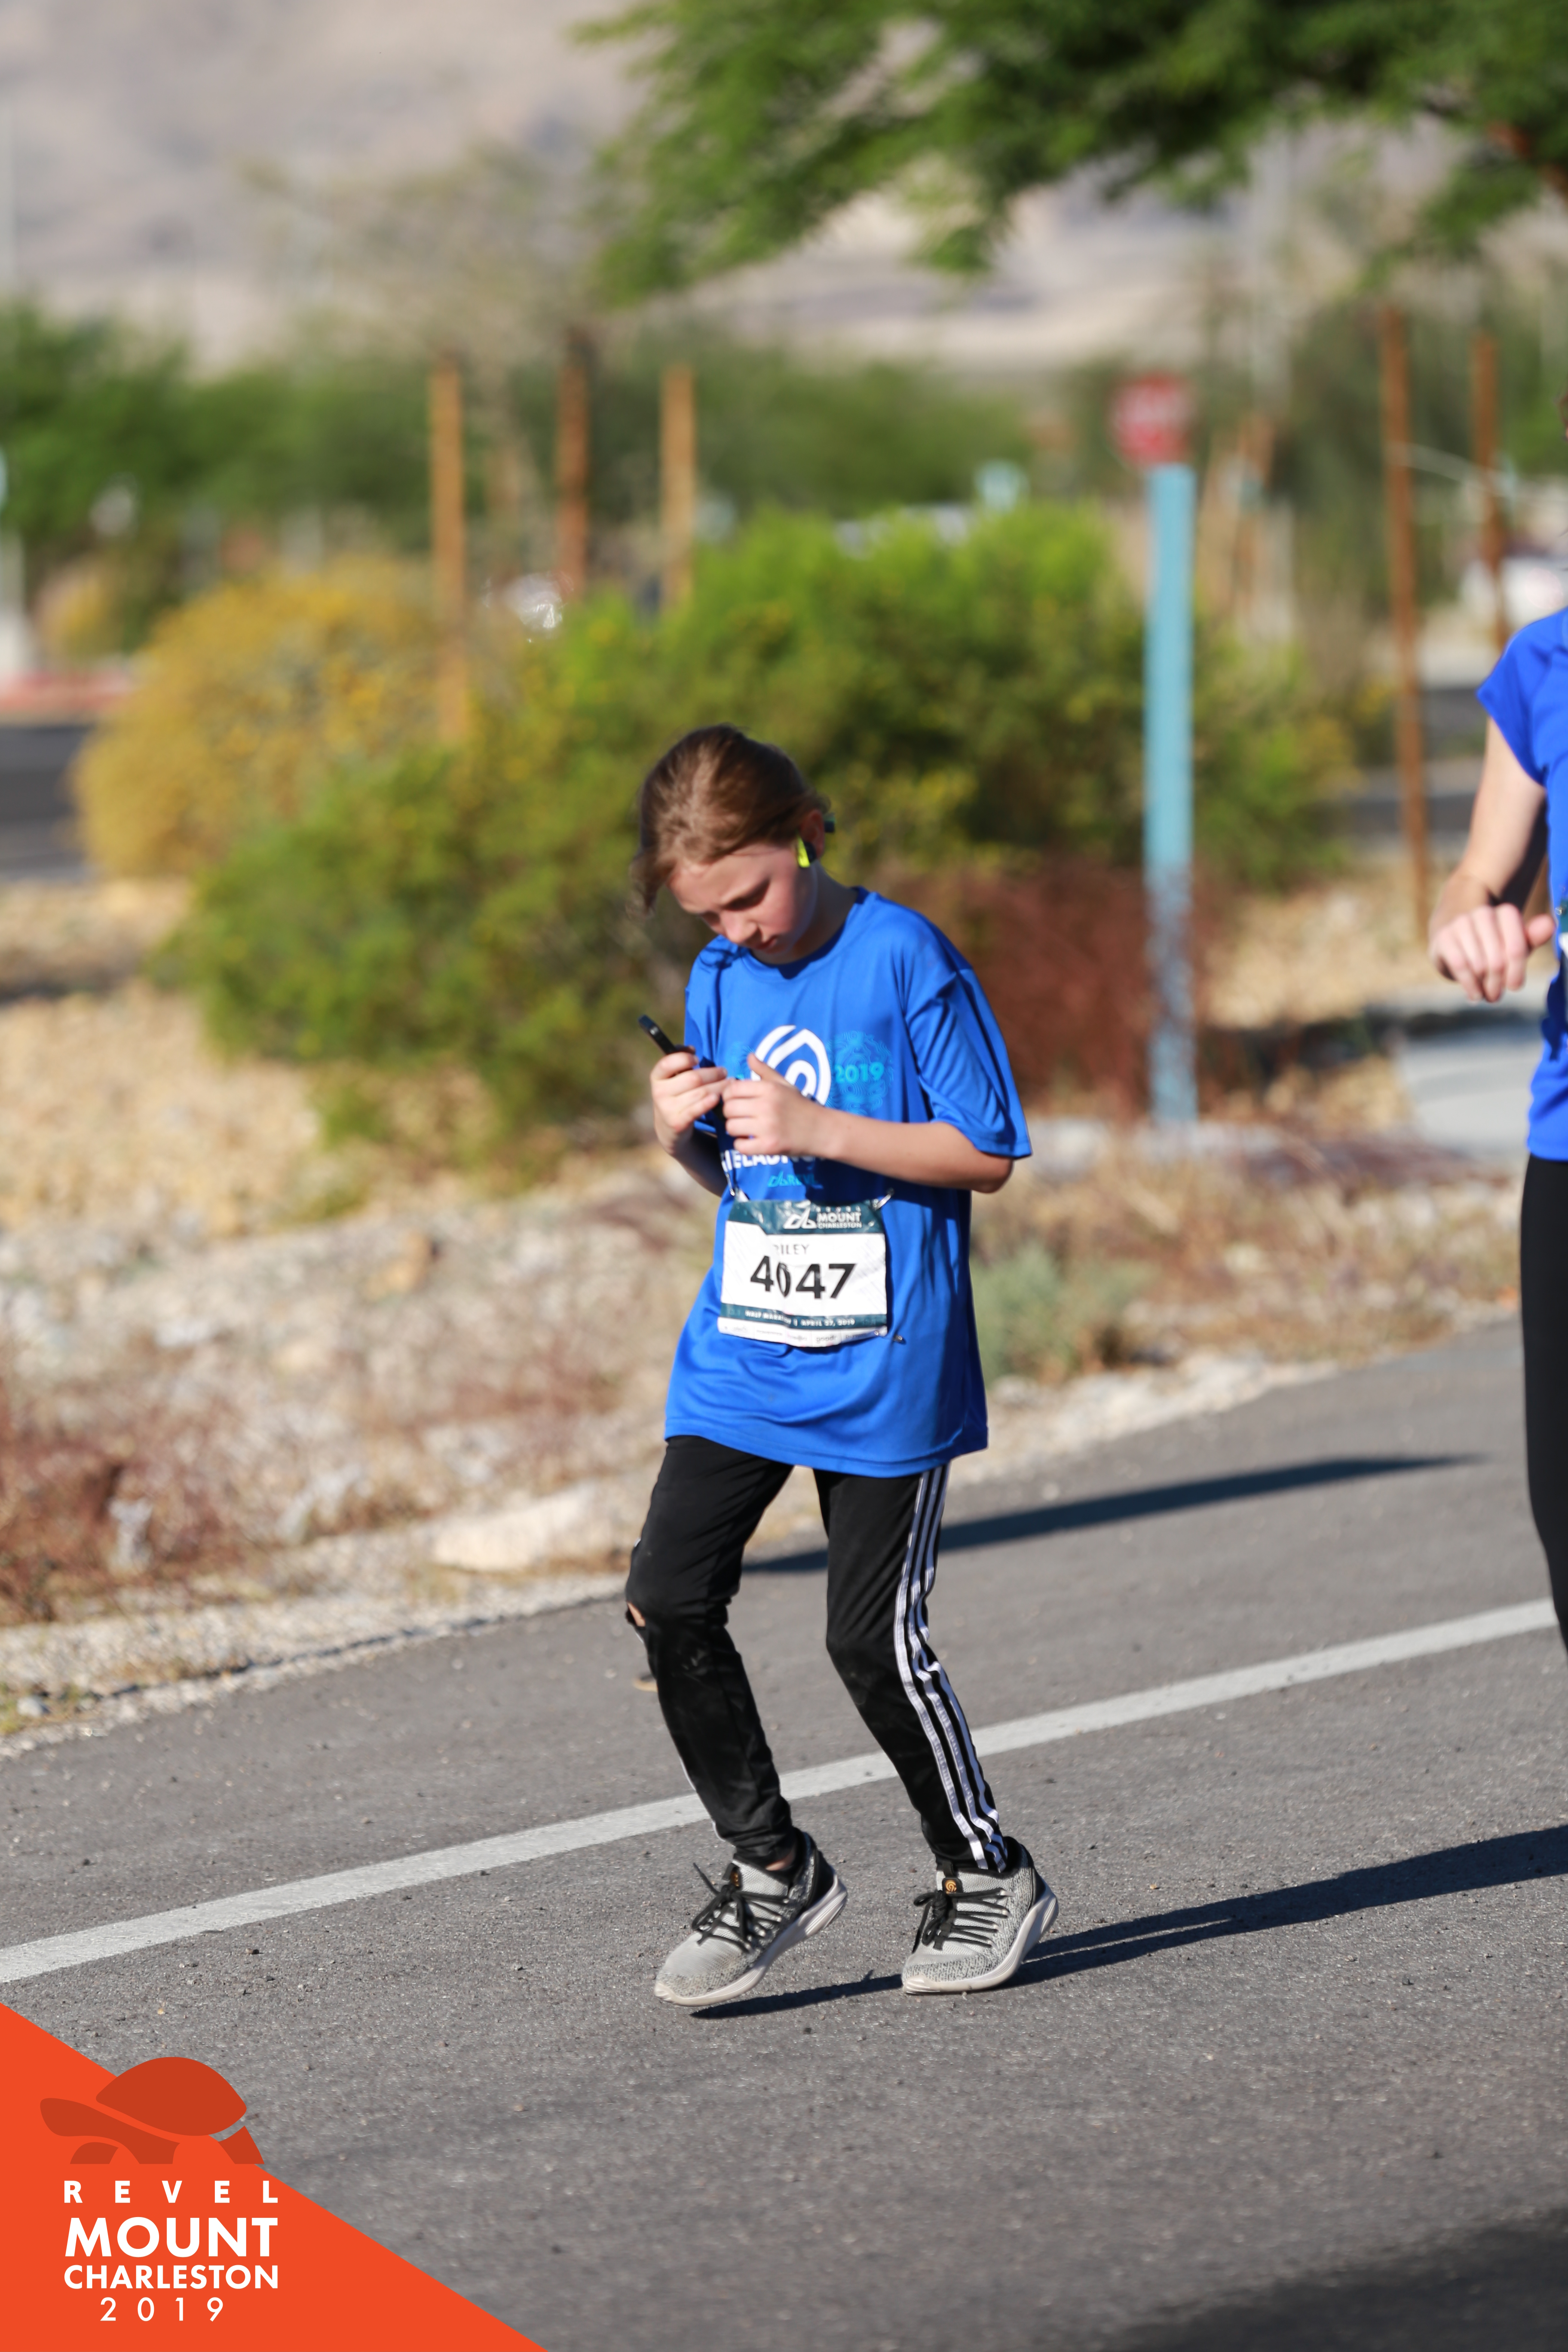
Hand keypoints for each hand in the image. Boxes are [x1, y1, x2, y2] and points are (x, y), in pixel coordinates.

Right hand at [650, 1049, 726, 1151]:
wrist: (668, 1126)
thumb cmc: (675, 1095)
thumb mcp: (672, 1078)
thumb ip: (680, 1061)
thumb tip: (691, 1049)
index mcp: (657, 1077)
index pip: (668, 1063)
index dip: (684, 1058)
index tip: (697, 1059)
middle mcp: (659, 1092)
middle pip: (692, 1078)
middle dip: (712, 1073)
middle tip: (724, 1071)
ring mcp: (667, 1109)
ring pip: (699, 1093)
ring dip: (718, 1087)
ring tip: (729, 1083)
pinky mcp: (677, 1122)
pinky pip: (697, 1109)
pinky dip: (709, 1102)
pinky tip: (718, 1097)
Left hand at [721, 1054, 831, 1157]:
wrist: (822, 1130)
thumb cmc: (800, 1105)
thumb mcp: (785, 1084)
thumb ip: (764, 1070)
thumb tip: (749, 1056)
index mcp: (769, 1089)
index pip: (732, 1089)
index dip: (728, 1095)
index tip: (736, 1100)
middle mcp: (767, 1106)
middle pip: (728, 1108)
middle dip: (730, 1113)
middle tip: (740, 1116)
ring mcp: (768, 1127)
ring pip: (731, 1127)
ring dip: (735, 1129)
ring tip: (745, 1128)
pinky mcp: (769, 1146)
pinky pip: (740, 1146)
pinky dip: (742, 1145)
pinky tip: (750, 1141)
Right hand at [1430, 903, 1555, 1001]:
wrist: (1454, 942)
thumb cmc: (1491, 947)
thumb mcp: (1514, 945)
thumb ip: (1532, 938)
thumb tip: (1549, 923)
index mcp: (1506, 913)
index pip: (1516, 948)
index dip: (1516, 972)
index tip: (1513, 987)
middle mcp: (1483, 913)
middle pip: (1498, 960)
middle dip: (1498, 983)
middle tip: (1496, 994)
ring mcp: (1461, 923)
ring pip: (1479, 965)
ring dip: (1484, 986)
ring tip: (1485, 993)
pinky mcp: (1443, 937)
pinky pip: (1460, 966)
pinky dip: (1469, 985)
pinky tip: (1474, 994)